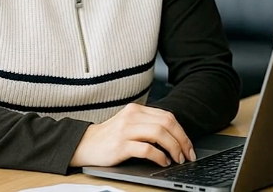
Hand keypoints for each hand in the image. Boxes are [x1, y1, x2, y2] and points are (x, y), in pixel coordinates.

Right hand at [70, 103, 195, 166]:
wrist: (83, 144)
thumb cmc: (109, 137)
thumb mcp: (129, 124)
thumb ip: (148, 125)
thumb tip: (175, 138)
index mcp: (137, 110)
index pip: (167, 117)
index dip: (182, 132)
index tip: (189, 146)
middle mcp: (132, 116)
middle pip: (167, 124)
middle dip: (182, 140)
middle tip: (187, 154)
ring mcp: (126, 130)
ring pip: (160, 134)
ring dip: (173, 148)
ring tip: (177, 159)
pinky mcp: (120, 145)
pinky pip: (147, 149)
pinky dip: (159, 156)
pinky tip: (163, 162)